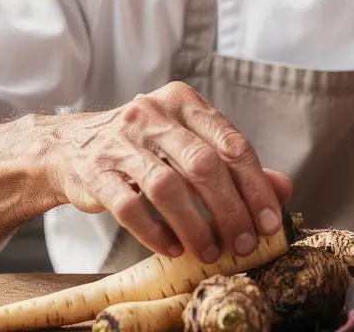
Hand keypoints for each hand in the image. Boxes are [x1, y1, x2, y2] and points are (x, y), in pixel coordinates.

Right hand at [49, 81, 292, 262]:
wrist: (70, 146)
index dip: (255, 186)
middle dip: (229, 210)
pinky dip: (156, 233)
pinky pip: (129, 207)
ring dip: (195, 226)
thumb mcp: (188, 145)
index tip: (268, 222)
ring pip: (167, 187)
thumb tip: (283, 189)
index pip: (231, 144)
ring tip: (211, 251)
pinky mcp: (94, 171)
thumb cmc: (143, 148)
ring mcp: (120, 141)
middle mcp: (151, 114)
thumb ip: (234, 165)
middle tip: (244, 243)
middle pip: (203, 165)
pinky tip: (173, 248)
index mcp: (182, 102)